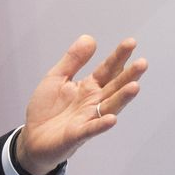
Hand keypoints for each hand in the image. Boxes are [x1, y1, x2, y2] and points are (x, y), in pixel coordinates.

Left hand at [14, 36, 145, 174]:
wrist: (32, 137)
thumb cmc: (46, 109)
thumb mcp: (56, 77)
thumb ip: (73, 60)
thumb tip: (90, 38)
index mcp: (89, 87)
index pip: (108, 69)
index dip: (119, 57)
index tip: (131, 43)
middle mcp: (93, 102)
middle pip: (114, 87)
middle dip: (129, 76)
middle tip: (142, 63)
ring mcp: (88, 118)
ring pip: (109, 107)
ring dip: (122, 98)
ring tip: (134, 87)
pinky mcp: (77, 135)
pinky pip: (91, 129)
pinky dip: (101, 125)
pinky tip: (112, 119)